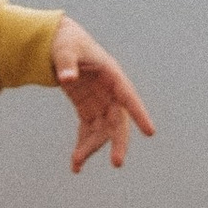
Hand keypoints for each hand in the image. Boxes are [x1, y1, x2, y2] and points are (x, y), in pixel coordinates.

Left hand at [50, 17, 155, 171]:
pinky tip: (75, 166)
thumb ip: (67, 63)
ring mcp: (100, 101)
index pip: (128, 97)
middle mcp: (110, 91)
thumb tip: (67, 79)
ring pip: (102, 131)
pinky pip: (88, 131)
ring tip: (76, 164)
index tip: (150, 132)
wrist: (57, 42)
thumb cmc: (65, 41)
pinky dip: (82, 146)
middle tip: (117, 163)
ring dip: (91, 148)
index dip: (139, 114)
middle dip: (117, 142)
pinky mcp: (88, 108)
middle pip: (118, 121)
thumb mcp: (64, 49)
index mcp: (111, 74)